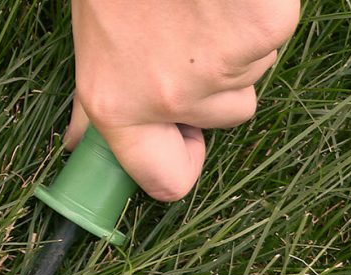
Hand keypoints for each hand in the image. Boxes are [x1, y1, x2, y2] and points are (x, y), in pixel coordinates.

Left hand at [66, 0, 299, 200]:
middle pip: (227, 116)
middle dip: (215, 83)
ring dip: (236, 44)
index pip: (166, 181)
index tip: (182, 140)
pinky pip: (274, 34)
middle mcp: (170, 98)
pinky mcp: (264, 29)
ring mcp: (223, 66)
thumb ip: (91, 102)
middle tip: (187, 34)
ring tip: (199, 5)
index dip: (180, 162)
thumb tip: (76, 141)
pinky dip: (259, 12)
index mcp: (117, 106)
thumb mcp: (90, 45)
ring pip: (253, 71)